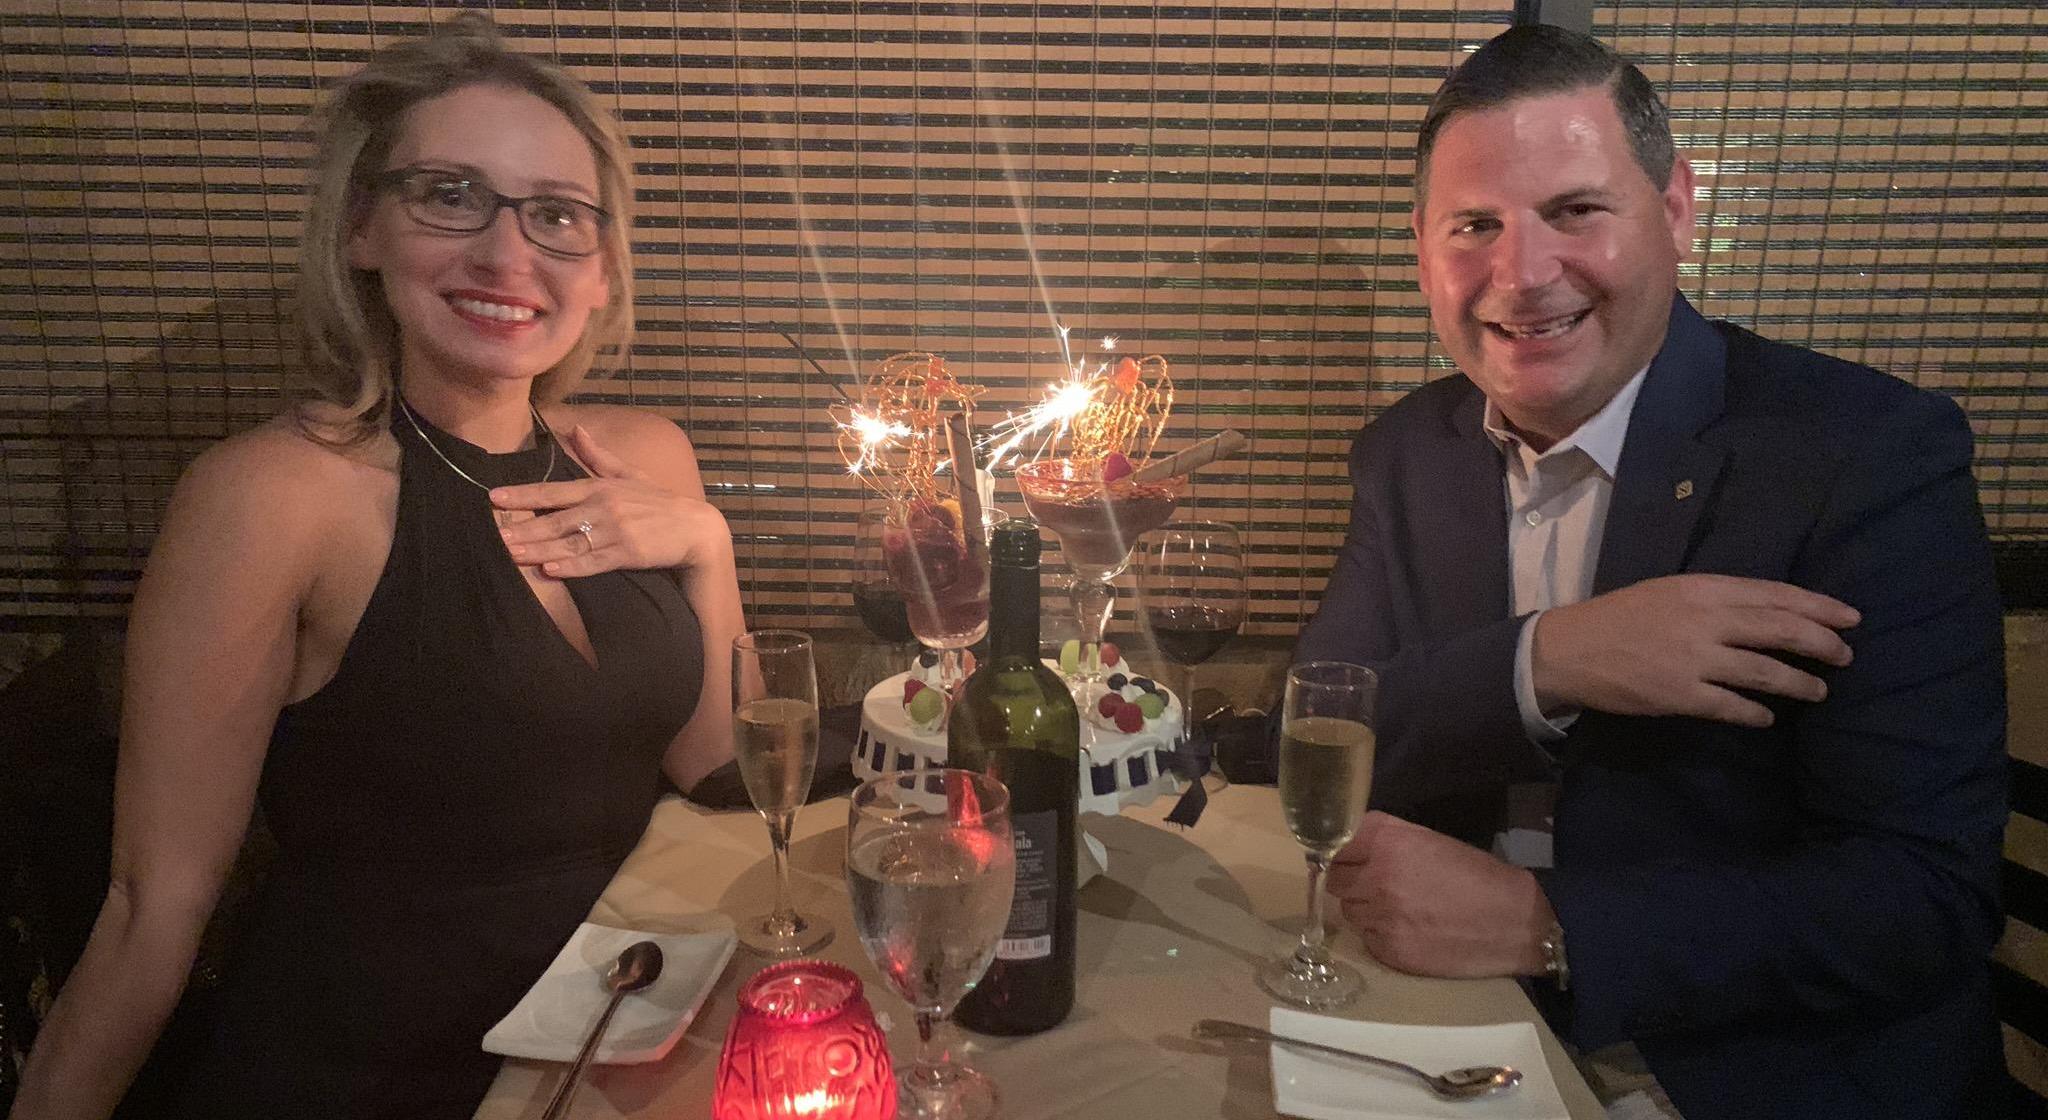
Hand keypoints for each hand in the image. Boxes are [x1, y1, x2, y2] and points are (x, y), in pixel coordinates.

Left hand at [491, 425, 730, 577]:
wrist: (695, 527)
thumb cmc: (659, 502)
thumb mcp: (629, 474)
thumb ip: (598, 456)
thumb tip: (576, 429)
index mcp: (600, 488)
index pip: (553, 491)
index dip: (523, 495)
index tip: (494, 499)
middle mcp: (604, 507)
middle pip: (555, 520)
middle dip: (523, 528)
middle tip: (494, 535)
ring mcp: (616, 531)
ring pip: (570, 542)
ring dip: (539, 549)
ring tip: (512, 554)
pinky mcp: (629, 554)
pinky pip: (594, 561)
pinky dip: (572, 567)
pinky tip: (551, 570)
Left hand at [1326, 812, 1551, 978]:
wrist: (1516, 922)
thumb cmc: (1476, 875)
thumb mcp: (1429, 840)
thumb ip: (1385, 839)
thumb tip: (1349, 844)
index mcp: (1388, 842)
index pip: (1335, 846)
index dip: (1344, 853)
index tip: (1352, 858)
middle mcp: (1377, 877)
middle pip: (1335, 880)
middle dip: (1352, 881)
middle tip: (1379, 885)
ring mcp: (1381, 917)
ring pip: (1350, 911)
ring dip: (1367, 909)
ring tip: (1402, 909)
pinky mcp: (1389, 950)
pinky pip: (1368, 939)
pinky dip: (1381, 935)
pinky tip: (1411, 931)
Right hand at [1532, 574, 1858, 728]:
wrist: (1570, 649)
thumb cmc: (1621, 616)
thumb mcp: (1670, 592)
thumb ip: (1716, 600)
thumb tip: (1768, 613)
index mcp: (1703, 589)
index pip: (1775, 595)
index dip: (1818, 607)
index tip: (1850, 618)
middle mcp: (1705, 620)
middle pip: (1780, 630)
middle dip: (1820, 643)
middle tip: (1846, 656)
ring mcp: (1694, 660)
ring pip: (1764, 672)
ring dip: (1799, 683)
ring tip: (1819, 690)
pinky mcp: (1680, 695)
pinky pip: (1731, 706)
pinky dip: (1755, 713)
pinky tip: (1767, 717)